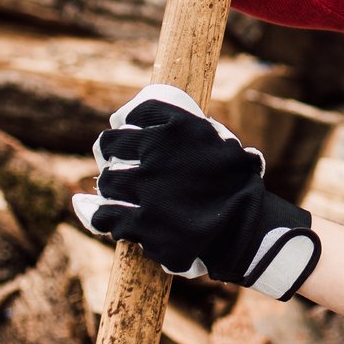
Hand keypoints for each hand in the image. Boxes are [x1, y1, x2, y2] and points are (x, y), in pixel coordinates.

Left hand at [71, 84, 320, 300]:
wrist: (247, 229)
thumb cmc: (238, 183)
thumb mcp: (221, 141)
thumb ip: (190, 127)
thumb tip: (154, 122)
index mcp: (178, 128)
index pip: (135, 114)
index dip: (126, 122)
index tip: (125, 130)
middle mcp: (157, 153)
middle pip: (110, 145)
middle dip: (109, 153)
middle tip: (114, 162)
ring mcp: (147, 190)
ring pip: (107, 182)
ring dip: (108, 187)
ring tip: (113, 192)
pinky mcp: (141, 223)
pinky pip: (105, 216)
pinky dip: (97, 214)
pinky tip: (96, 212)